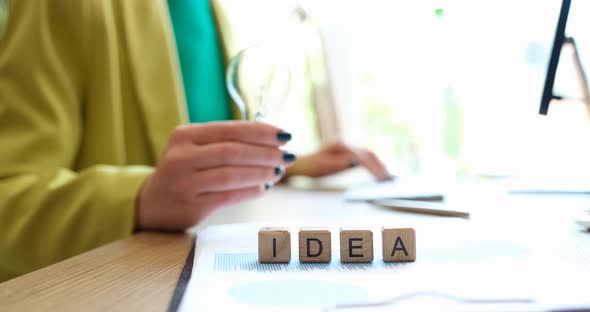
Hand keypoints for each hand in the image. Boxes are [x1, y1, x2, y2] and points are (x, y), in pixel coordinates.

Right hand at [136, 121, 294, 230]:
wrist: (150, 203)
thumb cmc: (184, 172)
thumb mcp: (195, 149)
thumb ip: (226, 142)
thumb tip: (273, 141)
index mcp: (185, 135)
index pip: (230, 129)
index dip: (261, 132)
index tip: (284, 135)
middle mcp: (181, 156)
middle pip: (233, 151)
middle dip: (266, 153)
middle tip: (287, 156)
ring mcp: (184, 182)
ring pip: (232, 174)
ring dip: (261, 173)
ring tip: (278, 173)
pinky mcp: (191, 206)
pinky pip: (229, 196)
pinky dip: (250, 191)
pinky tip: (263, 188)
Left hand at [285, 142, 390, 180]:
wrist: (302, 163)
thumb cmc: (312, 166)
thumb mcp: (324, 166)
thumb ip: (340, 163)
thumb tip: (356, 161)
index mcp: (341, 146)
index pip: (362, 157)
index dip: (374, 167)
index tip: (382, 177)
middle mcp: (347, 143)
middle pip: (369, 153)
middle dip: (380, 166)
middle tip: (390, 178)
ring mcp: (348, 147)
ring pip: (369, 154)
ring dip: (380, 164)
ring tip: (389, 176)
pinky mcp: (349, 152)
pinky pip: (365, 157)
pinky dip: (374, 164)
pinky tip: (381, 171)